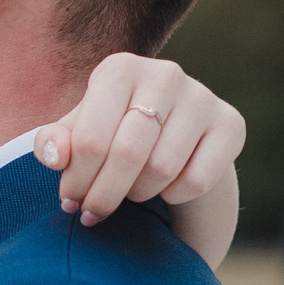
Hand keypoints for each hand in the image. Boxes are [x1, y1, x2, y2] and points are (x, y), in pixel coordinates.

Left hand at [32, 53, 243, 226]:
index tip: (69, 202)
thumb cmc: (112, 133)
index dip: (76, 180)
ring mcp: (202, 96)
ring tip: (129, 191)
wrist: (174, 134)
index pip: (89, 139)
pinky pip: (197, 179)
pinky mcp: (231, 123)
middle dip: (103, 195)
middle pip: (127, 154)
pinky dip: (175, 195)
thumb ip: (54, 143)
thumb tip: (52, 154)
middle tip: (91, 215)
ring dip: (138, 193)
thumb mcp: (78, 135)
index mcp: (119, 69)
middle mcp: (165, 74)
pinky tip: (165, 187)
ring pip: (162, 169)